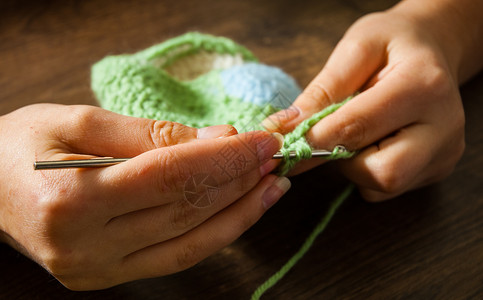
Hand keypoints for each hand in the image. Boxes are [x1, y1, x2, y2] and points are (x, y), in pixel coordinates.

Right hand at [0, 104, 288, 289]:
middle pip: (187, 210)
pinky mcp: (109, 277)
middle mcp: (86, 246)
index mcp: (70, 200)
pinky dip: (216, 234)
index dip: (225, 157)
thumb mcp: (74, 120)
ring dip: (239, 212)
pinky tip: (241, 210)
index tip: (262, 140)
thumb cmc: (21, 146)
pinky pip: (177, 257)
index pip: (171, 176)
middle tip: (273, 155)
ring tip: (272, 185)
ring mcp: (99, 270)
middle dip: (239, 180)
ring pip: (191, 242)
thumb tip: (216, 139)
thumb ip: (147, 132)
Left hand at [263, 5, 468, 200]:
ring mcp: (445, 152)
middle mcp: (444, 126)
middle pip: (383, 172)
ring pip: (384, 185)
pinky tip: (373, 143)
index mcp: (423, 85)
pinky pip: (389, 189)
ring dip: (355, 166)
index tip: (286, 141)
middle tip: (331, 134)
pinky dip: (368, 172)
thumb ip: (322, 92)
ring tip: (358, 132)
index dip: (314, 139)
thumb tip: (284, 129)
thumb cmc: (390, 44)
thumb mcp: (355, 50)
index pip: (358, 128)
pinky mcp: (439, 168)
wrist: (431, 48)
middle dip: (344, 160)